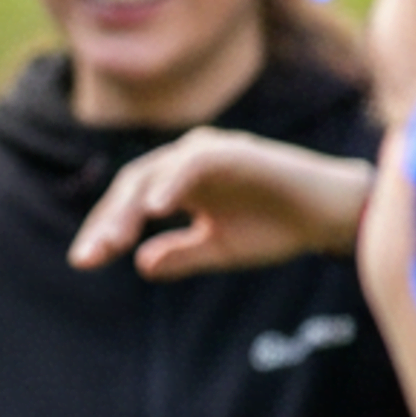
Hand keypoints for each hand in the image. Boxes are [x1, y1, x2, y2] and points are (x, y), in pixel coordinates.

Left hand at [68, 127, 371, 280]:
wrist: (331, 215)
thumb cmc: (277, 227)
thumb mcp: (219, 249)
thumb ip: (180, 255)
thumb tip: (140, 265)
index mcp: (179, 184)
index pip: (130, 203)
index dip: (105, 230)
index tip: (84, 260)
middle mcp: (187, 162)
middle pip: (133, 186)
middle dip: (109, 221)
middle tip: (91, 255)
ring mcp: (210, 153)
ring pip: (155, 173)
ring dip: (131, 206)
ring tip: (116, 239)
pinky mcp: (234, 151)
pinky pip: (194, 163)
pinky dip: (172, 183)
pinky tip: (156, 210)